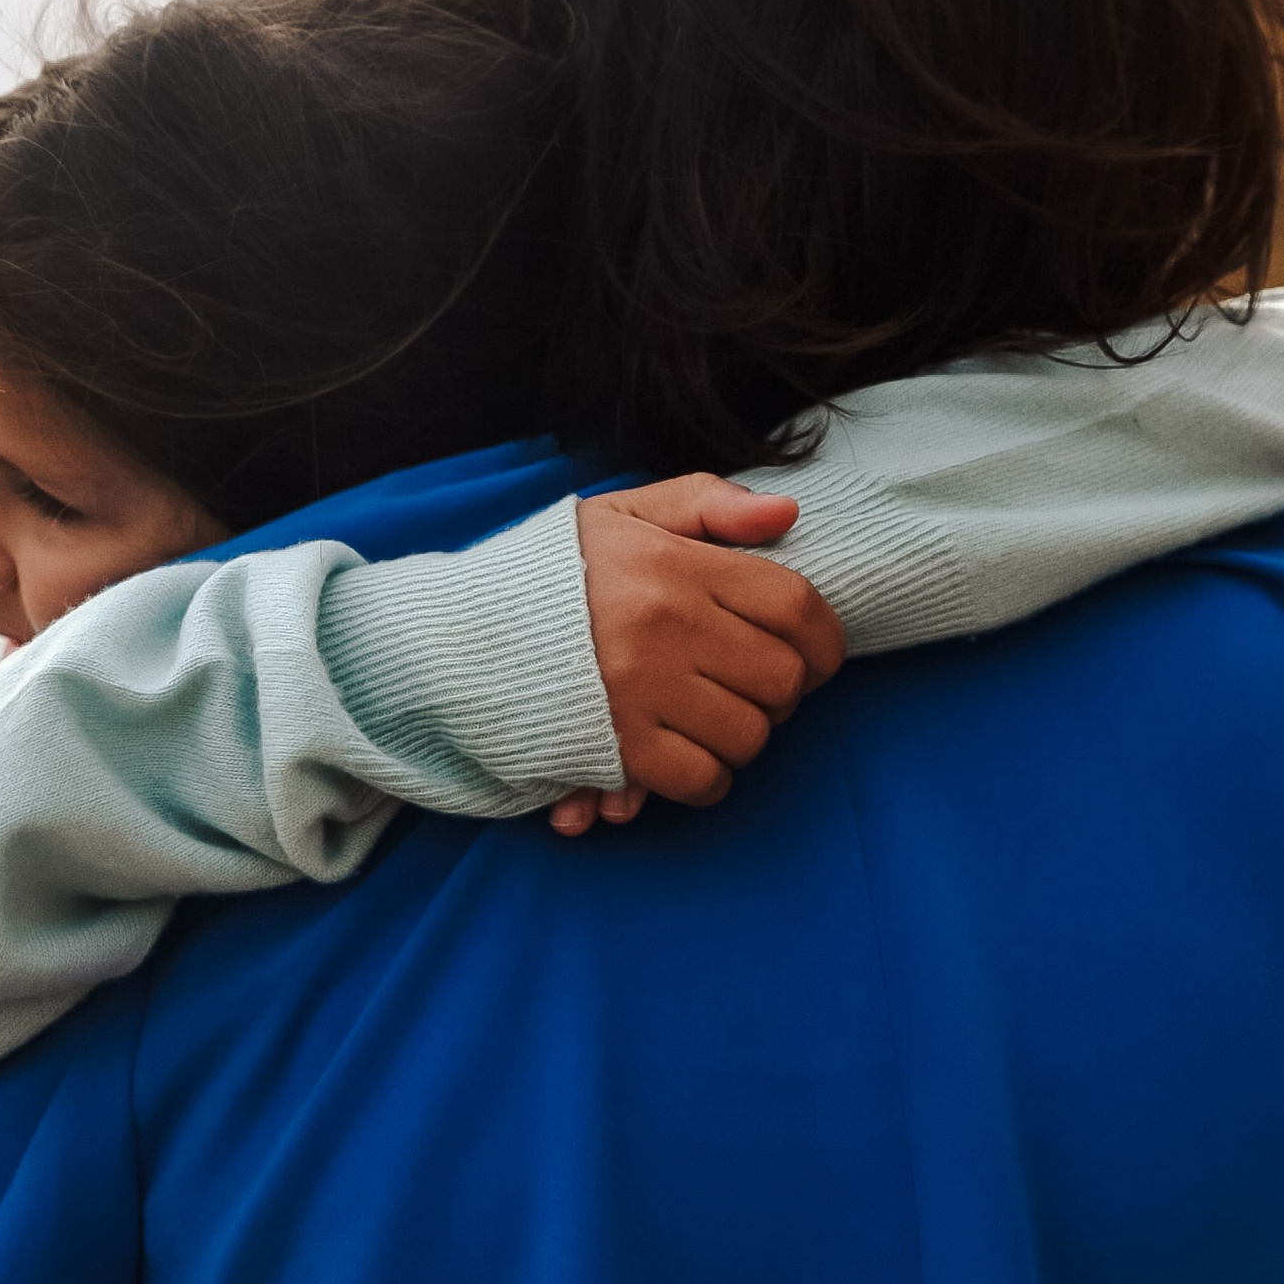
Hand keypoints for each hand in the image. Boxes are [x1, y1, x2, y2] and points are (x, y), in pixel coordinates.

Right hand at [549, 474, 843, 834]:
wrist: (458, 629)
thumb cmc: (552, 571)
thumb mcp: (623, 514)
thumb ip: (706, 504)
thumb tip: (785, 516)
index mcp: (675, 565)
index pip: (795, 606)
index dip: (825, 640)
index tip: (814, 656)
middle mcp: (666, 626)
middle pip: (782, 679)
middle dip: (781, 692)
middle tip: (748, 686)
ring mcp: (641, 689)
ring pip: (748, 735)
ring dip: (743, 735)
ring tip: (712, 718)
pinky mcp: (615, 744)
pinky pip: (701, 779)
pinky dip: (706, 779)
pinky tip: (687, 759)